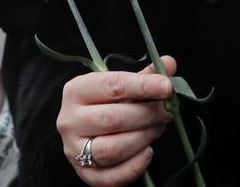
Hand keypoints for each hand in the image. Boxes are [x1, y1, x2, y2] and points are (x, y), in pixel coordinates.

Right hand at [57, 63, 175, 185]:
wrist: (82, 130)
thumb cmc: (103, 103)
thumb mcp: (118, 85)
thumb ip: (143, 77)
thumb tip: (169, 63)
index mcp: (76, 91)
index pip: (112, 86)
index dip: (143, 86)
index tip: (167, 86)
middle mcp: (69, 120)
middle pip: (114, 119)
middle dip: (147, 115)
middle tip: (167, 112)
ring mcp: (73, 149)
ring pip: (112, 149)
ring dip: (143, 139)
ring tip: (157, 129)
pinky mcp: (84, 173)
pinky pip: (111, 177)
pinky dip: (135, 166)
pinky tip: (147, 152)